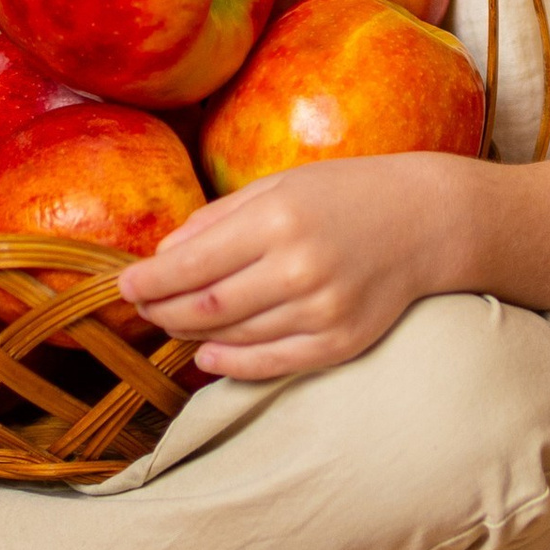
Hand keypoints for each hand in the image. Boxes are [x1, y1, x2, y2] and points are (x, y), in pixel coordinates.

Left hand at [119, 155, 467, 380]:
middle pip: (205, 306)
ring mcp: (323, 309)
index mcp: (279, 219)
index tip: (123, 287)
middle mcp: (300, 266)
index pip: (191, 264)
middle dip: (162, 310)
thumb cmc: (345, 195)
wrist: (426, 222)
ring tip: (173, 323)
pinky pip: (272, 363)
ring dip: (192, 334)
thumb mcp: (280, 185)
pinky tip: (208, 354)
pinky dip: (231, 364)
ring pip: (234, 337)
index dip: (148, 282)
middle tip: (142, 308)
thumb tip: (163, 255)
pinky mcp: (341, 341)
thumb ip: (219, 220)